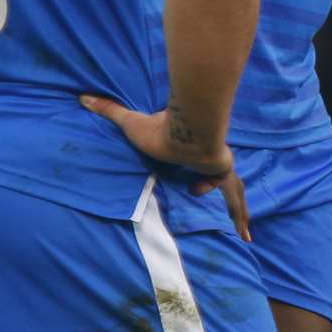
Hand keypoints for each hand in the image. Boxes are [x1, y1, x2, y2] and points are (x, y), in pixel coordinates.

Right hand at [81, 93, 248, 237]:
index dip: (205, 178)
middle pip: (228, 182)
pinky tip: (215, 206)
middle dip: (235, 201)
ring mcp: (220, 165)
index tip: (195, 187)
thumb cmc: (161, 127)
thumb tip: (84, 97)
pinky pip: (226, 188)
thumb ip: (111, 112)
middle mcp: (212, 159)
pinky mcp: (223, 170)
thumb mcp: (131, 123)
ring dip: (240, 210)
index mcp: (195, 152)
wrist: (185, 128)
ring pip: (235, 190)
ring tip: (246, 234)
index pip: (205, 167)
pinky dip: (225, 201)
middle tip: (244, 222)